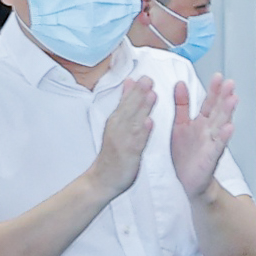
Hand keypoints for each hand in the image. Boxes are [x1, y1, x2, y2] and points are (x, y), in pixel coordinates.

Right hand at [89, 77, 156, 197]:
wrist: (102, 179)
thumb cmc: (113, 153)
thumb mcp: (117, 124)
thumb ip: (125, 104)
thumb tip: (129, 82)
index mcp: (116, 121)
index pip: (126, 102)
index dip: (134, 89)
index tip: (144, 76)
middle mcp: (118, 128)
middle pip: (129, 108)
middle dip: (138, 93)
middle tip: (148, 79)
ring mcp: (122, 141)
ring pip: (133, 122)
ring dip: (142, 108)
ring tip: (152, 95)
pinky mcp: (128, 154)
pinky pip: (136, 142)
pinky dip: (143, 132)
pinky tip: (149, 123)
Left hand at [170, 75, 239, 195]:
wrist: (188, 181)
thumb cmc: (185, 155)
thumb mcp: (180, 125)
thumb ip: (181, 105)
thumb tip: (180, 83)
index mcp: (201, 122)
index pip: (209, 103)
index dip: (214, 90)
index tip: (218, 77)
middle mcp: (209, 131)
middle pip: (218, 111)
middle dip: (224, 97)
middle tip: (229, 83)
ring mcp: (211, 143)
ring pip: (221, 125)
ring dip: (228, 112)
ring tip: (233, 99)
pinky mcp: (210, 157)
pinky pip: (218, 146)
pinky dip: (224, 137)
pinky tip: (229, 128)